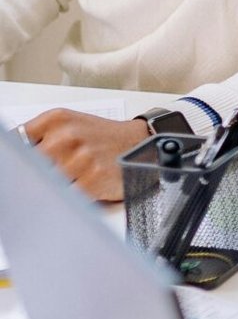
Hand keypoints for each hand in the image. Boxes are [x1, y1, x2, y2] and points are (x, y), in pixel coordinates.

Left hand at [21, 109, 147, 202]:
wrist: (142, 144)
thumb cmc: (104, 138)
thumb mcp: (69, 126)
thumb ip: (39, 138)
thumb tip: (13, 161)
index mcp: (56, 119)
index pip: (16, 142)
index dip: (14, 162)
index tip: (16, 172)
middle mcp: (67, 135)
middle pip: (30, 167)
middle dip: (35, 178)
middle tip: (43, 182)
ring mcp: (81, 157)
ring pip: (48, 184)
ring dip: (55, 189)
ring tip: (72, 182)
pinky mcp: (94, 178)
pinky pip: (67, 197)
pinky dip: (71, 198)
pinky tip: (82, 189)